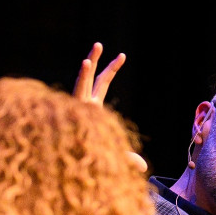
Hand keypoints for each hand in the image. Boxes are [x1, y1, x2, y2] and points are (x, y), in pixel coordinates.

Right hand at [74, 43, 147, 172]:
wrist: (70, 170)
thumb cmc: (90, 161)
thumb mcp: (115, 157)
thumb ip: (130, 160)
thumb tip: (145, 169)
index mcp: (91, 110)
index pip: (102, 84)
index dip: (111, 69)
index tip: (123, 55)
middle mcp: (82, 106)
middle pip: (89, 79)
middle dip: (94, 61)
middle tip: (99, 43)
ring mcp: (75, 111)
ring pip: (80, 85)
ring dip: (85, 71)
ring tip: (88, 58)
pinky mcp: (72, 115)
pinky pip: (77, 94)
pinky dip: (82, 80)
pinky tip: (85, 65)